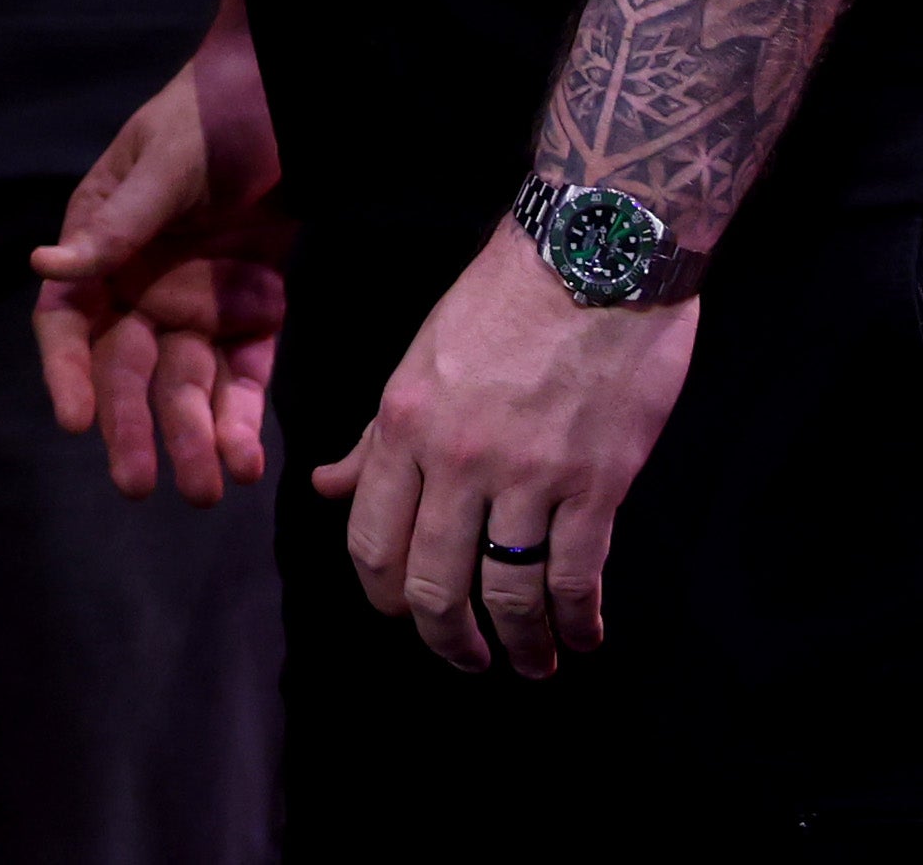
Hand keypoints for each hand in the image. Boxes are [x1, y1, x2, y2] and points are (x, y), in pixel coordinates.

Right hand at [30, 0, 291, 498]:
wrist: (298, 100)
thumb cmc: (215, 115)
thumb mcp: (165, 161)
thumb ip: (119, 223)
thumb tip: (48, 265)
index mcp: (102, 242)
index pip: (69, 319)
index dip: (66, 371)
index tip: (73, 419)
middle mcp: (142, 284)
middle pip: (128, 368)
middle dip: (133, 426)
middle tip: (143, 484)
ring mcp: (198, 303)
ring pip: (188, 385)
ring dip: (193, 436)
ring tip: (207, 489)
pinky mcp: (254, 313)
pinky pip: (245, 375)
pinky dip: (243, 418)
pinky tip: (246, 460)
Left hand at [315, 222, 696, 677]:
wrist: (591, 258)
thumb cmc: (500, 303)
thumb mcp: (418, 361)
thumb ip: (376, 438)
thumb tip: (326, 488)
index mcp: (403, 425)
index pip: (372, 537)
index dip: (385, 593)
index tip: (404, 616)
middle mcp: (456, 460)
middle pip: (435, 582)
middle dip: (447, 639)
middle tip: (466, 660)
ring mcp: (528, 477)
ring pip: (509, 593)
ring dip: (518, 645)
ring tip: (530, 664)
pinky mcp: (596, 484)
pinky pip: (578, 575)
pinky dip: (578, 620)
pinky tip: (582, 638)